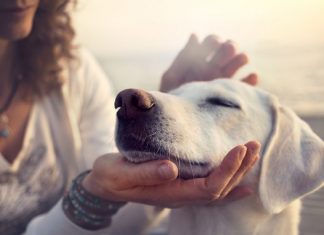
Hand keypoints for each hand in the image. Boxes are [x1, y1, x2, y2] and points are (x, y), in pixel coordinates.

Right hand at [82, 141, 259, 207]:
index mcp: (170, 194)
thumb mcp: (121, 173)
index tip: (239, 149)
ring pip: (218, 188)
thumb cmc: (111, 177)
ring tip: (252, 153)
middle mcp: (181, 196)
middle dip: (239, 168)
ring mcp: (182, 192)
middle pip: (220, 189)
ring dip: (238, 172)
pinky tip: (243, 182)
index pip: (208, 187)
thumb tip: (171, 168)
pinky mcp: (180, 184)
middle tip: (253, 144)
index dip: (227, 170)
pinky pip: (210, 188)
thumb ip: (145, 173)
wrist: (105, 184)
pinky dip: (229, 184)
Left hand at [160, 34, 257, 91]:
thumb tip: (195, 35)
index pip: (211, 42)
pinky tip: (252, 76)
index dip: (214, 40)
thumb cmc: (171, 99)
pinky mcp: (231, 95)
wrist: (178, 121)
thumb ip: (183, 58)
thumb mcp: (172, 77)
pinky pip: (245, 86)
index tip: (215, 44)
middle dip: (229, 46)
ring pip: (237, 64)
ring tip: (241, 59)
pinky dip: (251, 80)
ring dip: (241, 58)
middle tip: (228, 50)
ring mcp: (223, 81)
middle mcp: (213, 68)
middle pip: (227, 50)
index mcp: (199, 61)